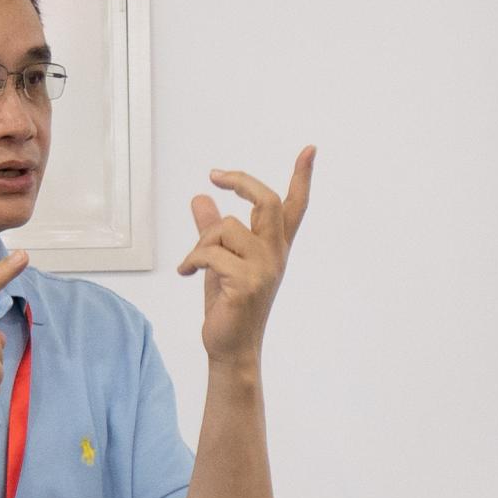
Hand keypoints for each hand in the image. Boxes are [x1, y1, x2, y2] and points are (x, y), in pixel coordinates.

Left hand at [178, 149, 313, 373]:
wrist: (230, 347)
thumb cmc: (227, 305)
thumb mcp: (218, 261)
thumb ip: (211, 230)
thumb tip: (200, 197)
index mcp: (274, 248)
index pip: (294, 207)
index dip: (302, 177)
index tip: (309, 150)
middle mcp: (275, 255)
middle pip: (267, 201)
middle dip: (241, 181)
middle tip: (216, 175)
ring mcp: (264, 269)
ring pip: (225, 229)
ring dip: (200, 244)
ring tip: (193, 264)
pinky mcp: (246, 284)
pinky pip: (210, 254)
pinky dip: (192, 261)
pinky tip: (187, 274)